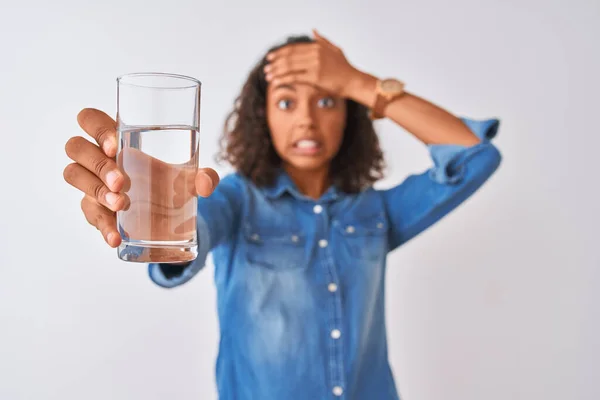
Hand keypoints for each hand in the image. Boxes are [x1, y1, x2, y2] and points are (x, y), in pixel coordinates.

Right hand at [63, 108, 218, 247]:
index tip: (117, 146)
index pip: (91, 120)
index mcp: (118, 137)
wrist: (170, 216)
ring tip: (121, 205)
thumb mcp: (191, 179)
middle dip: (98, 164)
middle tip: (122, 182)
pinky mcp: (93, 208)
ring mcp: (92, 182)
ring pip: (73, 175)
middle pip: (76, 147)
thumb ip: (205, 177)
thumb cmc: (171, 182)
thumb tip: (206, 184)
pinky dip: (102, 226)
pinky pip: (88, 214)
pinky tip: (116, 237)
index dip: (96, 129)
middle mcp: (99, 157)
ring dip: (96, 190)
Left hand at [263, 29, 360, 96]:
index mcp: (317, 46)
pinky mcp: (315, 77)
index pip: (294, 48)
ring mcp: (315, 65)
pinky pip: (294, 77)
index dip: (280, 52)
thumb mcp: (335, 49)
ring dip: (276, 71)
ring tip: (268, 75)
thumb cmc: (345, 68)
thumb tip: (313, 30)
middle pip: (289, 57)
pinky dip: (282, 79)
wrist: (354, 81)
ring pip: (289, 66)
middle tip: (266, 67)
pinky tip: (275, 82)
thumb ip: (323, 40)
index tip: (270, 57)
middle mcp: (315, 53)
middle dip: (275, 62)